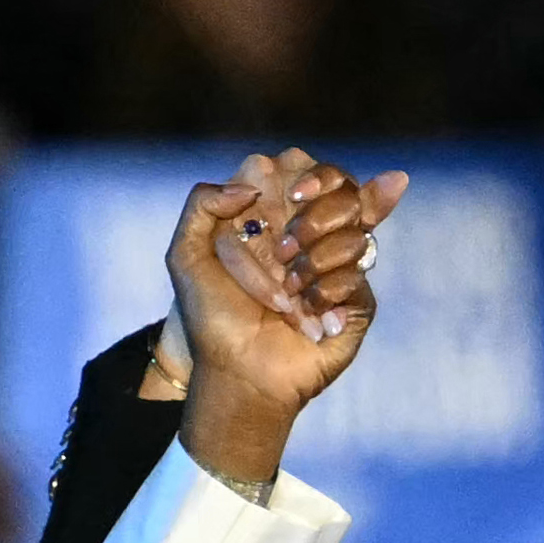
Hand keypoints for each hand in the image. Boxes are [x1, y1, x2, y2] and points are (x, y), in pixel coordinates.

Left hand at [155, 149, 410, 492]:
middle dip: (316, 218)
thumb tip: (255, 177)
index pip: (313, 169)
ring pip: (357, 234)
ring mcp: (340, 268)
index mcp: (278, 217)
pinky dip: (326, 294)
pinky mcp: (358, 302)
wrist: (238, 373)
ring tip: (287, 296)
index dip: (313, 174)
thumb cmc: (213, 318)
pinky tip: (308, 318)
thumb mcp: (185, 255)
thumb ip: (203, 201)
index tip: (293, 195)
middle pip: (347, 192)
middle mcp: (313, 236)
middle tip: (283, 252)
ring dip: (314, 263)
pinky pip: (358, 277)